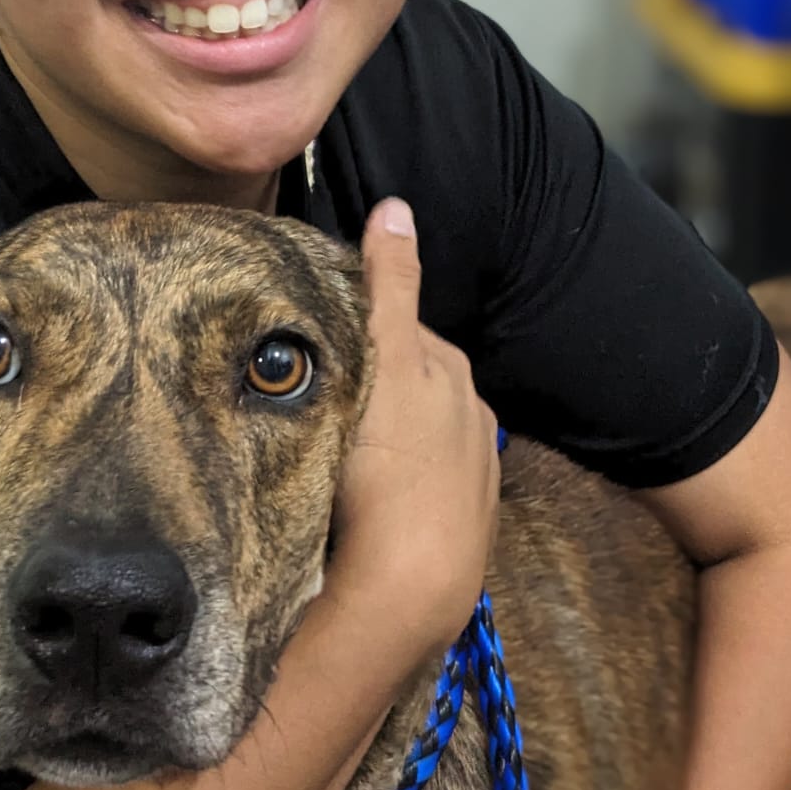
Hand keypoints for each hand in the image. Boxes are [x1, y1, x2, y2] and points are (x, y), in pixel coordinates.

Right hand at [328, 198, 500, 657]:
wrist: (411, 582)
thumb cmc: (388, 466)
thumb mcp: (388, 361)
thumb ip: (391, 285)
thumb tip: (397, 207)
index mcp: (451, 375)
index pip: (403, 332)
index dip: (360, 334)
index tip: (318, 346)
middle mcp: (472, 418)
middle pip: (413, 382)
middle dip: (376, 383)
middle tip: (318, 399)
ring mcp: (470, 474)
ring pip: (417, 435)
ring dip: (386, 436)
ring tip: (337, 456)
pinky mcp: (459, 524)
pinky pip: (422, 485)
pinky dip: (399, 483)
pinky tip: (367, 502)